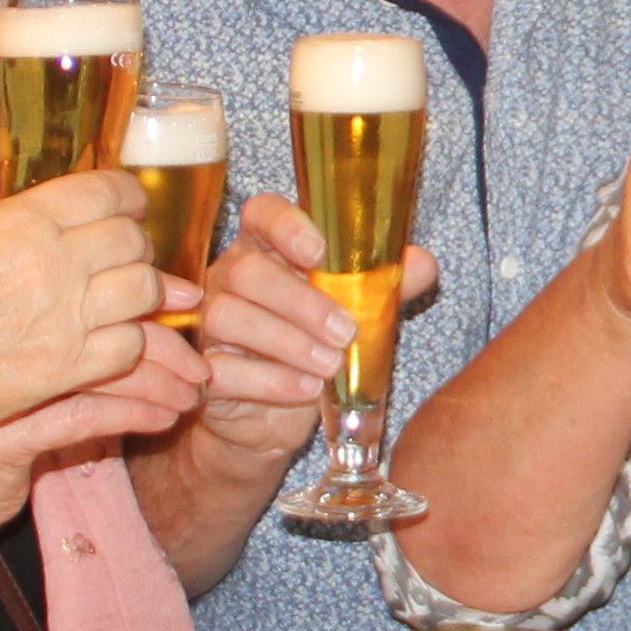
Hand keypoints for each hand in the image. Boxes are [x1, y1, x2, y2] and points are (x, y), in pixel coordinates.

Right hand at [0, 168, 163, 451]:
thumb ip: (5, 221)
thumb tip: (37, 208)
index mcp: (20, 220)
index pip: (104, 192)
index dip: (128, 196)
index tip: (131, 204)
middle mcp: (52, 261)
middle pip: (130, 240)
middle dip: (135, 245)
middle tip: (128, 255)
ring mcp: (66, 316)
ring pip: (143, 291)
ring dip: (144, 293)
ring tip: (135, 297)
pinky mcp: (69, 367)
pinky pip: (130, 345)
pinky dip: (131, 341)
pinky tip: (116, 340)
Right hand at [0, 304, 209, 527]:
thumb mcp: (37, 368)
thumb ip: (78, 334)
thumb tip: (152, 308)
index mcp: (18, 308)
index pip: (97, 286)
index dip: (150, 297)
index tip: (191, 310)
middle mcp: (11, 339)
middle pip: (106, 325)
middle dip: (166, 346)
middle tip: (203, 366)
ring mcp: (6, 387)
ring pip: (100, 372)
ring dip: (159, 385)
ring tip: (194, 397)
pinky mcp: (5, 433)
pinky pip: (83, 418)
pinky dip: (132, 415)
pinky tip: (165, 421)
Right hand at [184, 193, 442, 471]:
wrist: (274, 416)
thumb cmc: (315, 347)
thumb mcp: (355, 312)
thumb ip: (384, 285)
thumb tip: (423, 263)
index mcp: (267, 249)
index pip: (262, 213)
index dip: (287, 226)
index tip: (318, 252)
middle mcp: (230, 277)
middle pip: (248, 271)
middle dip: (300, 301)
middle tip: (345, 331)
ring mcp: (211, 323)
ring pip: (229, 316)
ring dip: (287, 342)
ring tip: (329, 365)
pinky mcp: (207, 370)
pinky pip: (224, 369)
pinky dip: (271, 381)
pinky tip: (307, 390)